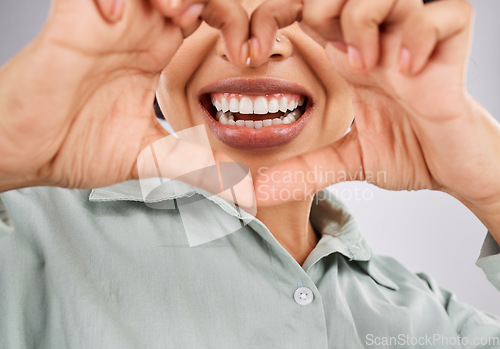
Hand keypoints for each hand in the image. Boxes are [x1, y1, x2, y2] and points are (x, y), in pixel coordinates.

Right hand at [0, 0, 248, 189]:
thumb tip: (246, 191)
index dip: (235, 26)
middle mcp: (138, 33)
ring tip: (181, 16)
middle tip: (235, 43)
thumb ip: (199, 168)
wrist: (25, 156)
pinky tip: (115, 17)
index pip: (208, 16)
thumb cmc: (77, 147)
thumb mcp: (153, 157)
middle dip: (221, 5)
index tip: (250, 58)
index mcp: (158, 55)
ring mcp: (107, 25)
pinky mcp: (72, 23)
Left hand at [251, 0, 499, 233]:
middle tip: (325, 53)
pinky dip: (420, 34)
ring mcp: (414, 43)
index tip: (248, 53)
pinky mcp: (450, 53)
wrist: (456, 169)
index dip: (269, 17)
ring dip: (364, 20)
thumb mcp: (346, 160)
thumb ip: (302, 170)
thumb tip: (255, 191)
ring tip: (366, 66)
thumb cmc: (408, 152)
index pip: (303, 11)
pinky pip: (443, 15)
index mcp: (348, 58)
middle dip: (318, 7)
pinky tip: (408, 70)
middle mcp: (377, 42)